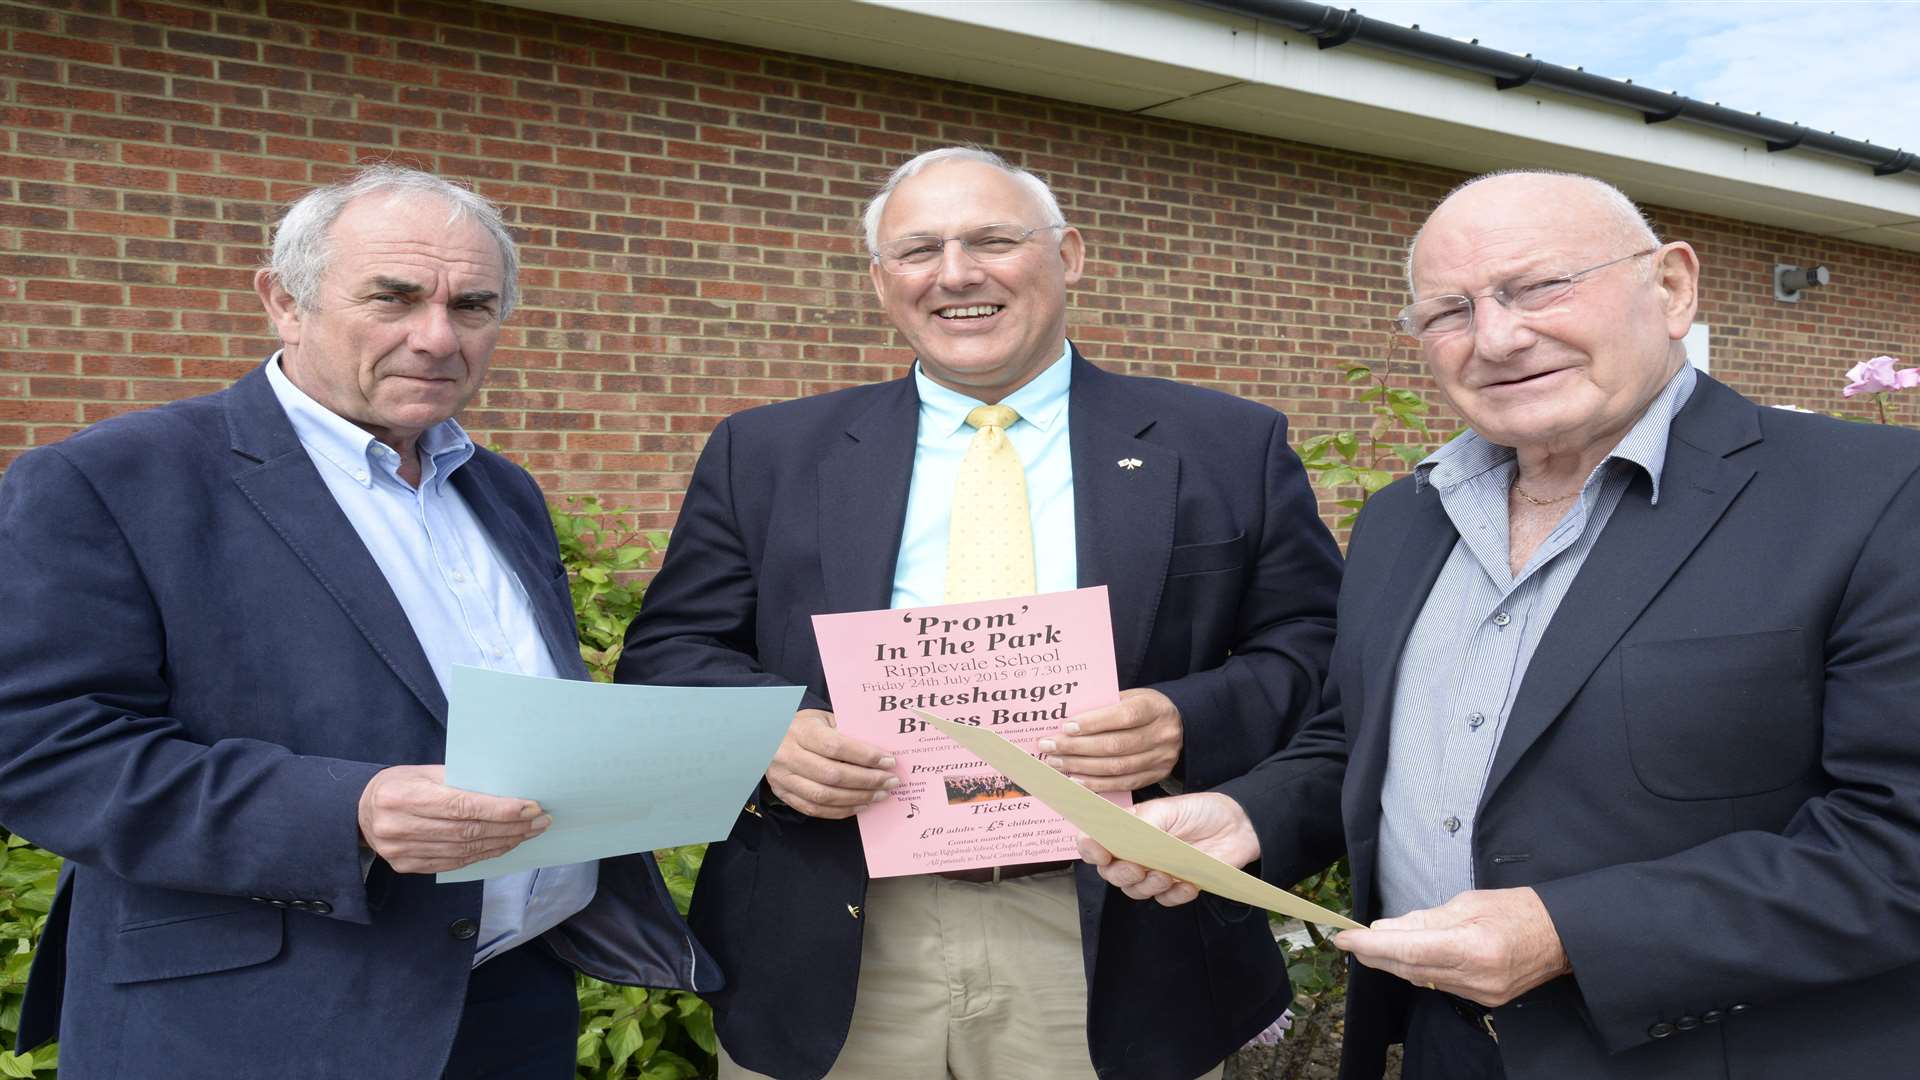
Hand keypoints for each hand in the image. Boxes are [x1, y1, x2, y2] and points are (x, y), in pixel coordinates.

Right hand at [357, 764, 549, 873]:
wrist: (360, 811)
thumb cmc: (399, 784)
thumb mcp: (423, 772)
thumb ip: (459, 780)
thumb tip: (506, 787)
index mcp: (402, 796)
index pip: (461, 806)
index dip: (499, 809)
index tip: (530, 806)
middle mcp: (399, 827)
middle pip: (467, 831)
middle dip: (510, 826)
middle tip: (540, 820)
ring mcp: (402, 851)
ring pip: (465, 849)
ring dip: (503, 841)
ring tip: (529, 832)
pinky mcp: (408, 866)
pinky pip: (455, 862)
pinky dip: (485, 853)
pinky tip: (504, 844)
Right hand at [765, 709, 897, 818]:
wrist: (767, 737)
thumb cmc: (804, 726)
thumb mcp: (823, 719)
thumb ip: (847, 731)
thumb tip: (881, 749)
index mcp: (801, 731)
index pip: (836, 746)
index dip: (865, 756)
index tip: (889, 761)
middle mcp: (788, 755)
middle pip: (833, 774)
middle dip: (867, 780)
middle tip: (891, 781)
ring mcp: (784, 778)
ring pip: (824, 796)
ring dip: (858, 798)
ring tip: (880, 795)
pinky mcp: (784, 795)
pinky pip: (815, 809)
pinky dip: (841, 810)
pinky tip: (861, 805)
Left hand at [1037, 687, 1182, 790]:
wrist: (1181, 724)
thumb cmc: (1145, 707)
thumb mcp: (1132, 697)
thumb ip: (1105, 706)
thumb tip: (1066, 721)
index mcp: (1155, 708)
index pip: (1124, 716)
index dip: (1094, 722)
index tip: (1066, 726)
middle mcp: (1161, 734)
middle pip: (1116, 745)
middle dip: (1077, 747)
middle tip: (1049, 746)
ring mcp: (1160, 759)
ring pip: (1116, 767)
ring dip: (1081, 767)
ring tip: (1055, 763)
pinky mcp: (1156, 776)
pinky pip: (1122, 784)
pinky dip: (1096, 784)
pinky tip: (1074, 780)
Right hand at [1075, 792, 1259, 906]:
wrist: (1238, 825)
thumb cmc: (1199, 811)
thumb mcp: (1168, 809)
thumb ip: (1144, 824)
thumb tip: (1123, 838)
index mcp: (1127, 831)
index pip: (1095, 844)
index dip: (1089, 849)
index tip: (1099, 852)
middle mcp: (1135, 854)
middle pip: (1111, 874)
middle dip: (1121, 873)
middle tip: (1137, 867)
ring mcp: (1155, 872)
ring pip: (1136, 891)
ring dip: (1149, 885)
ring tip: (1167, 874)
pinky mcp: (1176, 887)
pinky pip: (1165, 900)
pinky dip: (1175, 894)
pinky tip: (1188, 883)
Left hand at [1333, 887, 1571, 1005]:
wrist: (1563, 936)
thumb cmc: (1520, 909)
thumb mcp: (1469, 902)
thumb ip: (1425, 919)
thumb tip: (1387, 928)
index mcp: (1473, 947)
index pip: (1409, 950)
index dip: (1372, 946)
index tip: (1345, 938)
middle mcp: (1476, 977)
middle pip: (1410, 969)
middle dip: (1376, 955)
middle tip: (1349, 942)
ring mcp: (1481, 993)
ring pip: (1421, 979)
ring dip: (1393, 963)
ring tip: (1370, 946)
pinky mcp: (1484, 1000)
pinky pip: (1439, 984)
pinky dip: (1417, 970)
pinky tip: (1404, 957)